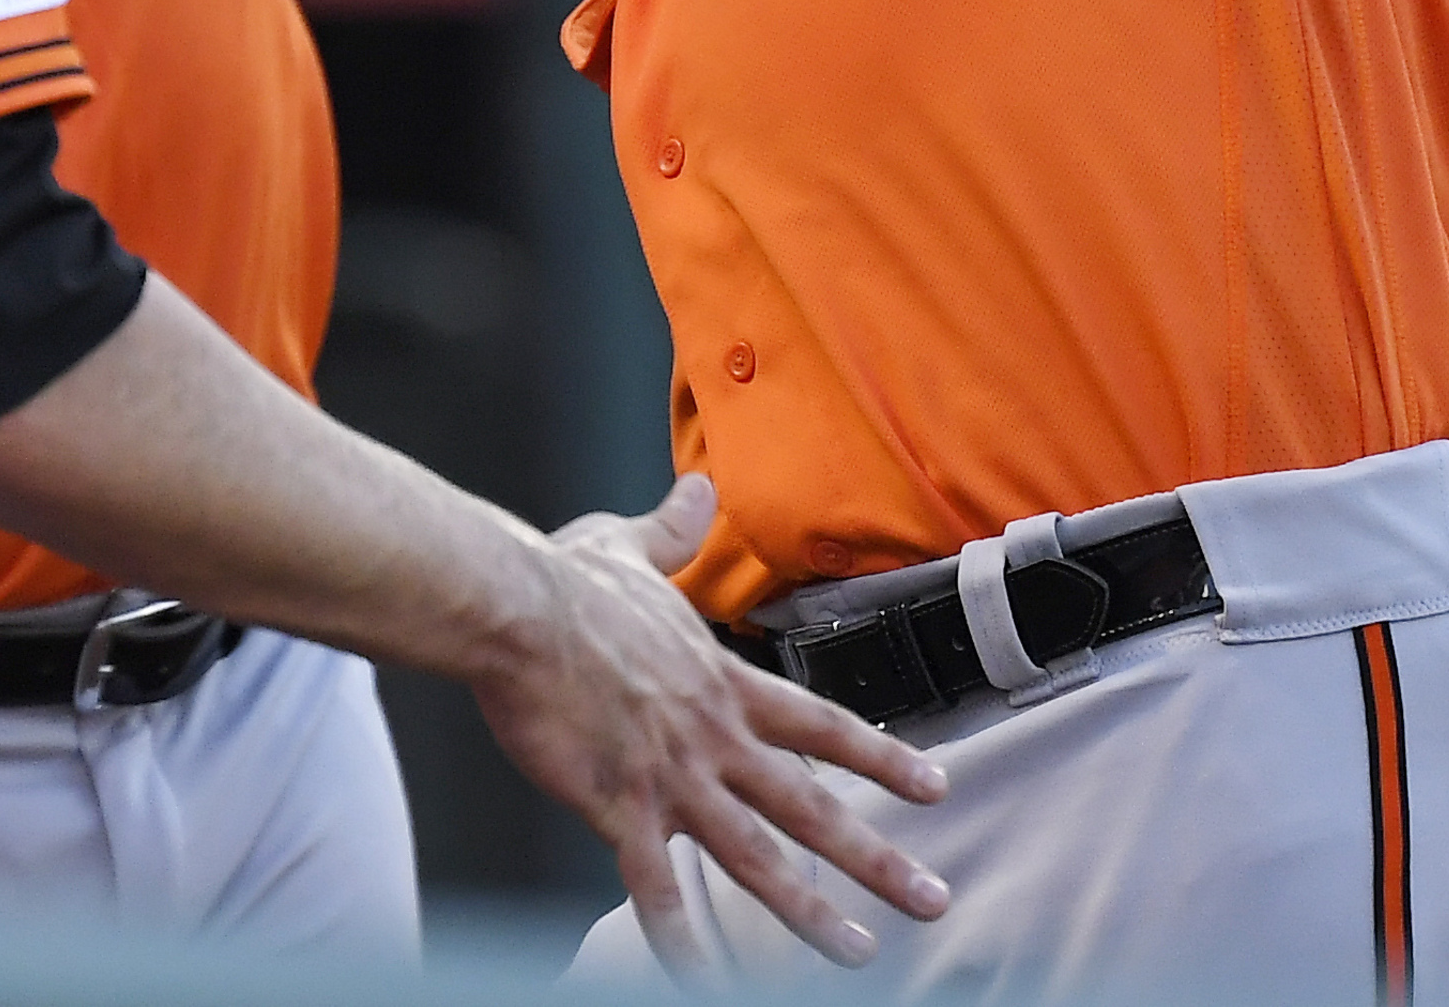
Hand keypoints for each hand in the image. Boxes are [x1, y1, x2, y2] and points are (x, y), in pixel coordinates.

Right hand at [472, 475, 948, 970]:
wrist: (513, 610)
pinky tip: (703, 980)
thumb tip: (698, 490)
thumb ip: (671, 532)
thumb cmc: (562, 583)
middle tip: (933, 900)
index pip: (823, 726)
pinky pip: (656, 890)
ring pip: (756, 858)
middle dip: (877, 858)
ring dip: (809, 912)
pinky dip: (680, 939)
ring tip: (857, 952)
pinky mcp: (619, 807)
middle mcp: (713, 737)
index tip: (935, 789)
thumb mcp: (629, 548)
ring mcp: (672, 777)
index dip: (882, 758)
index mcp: (722, 684)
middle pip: (812, 805)